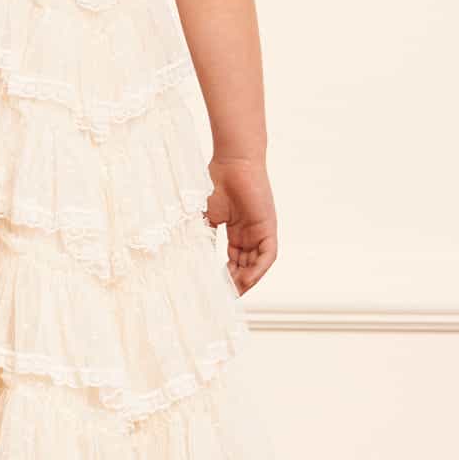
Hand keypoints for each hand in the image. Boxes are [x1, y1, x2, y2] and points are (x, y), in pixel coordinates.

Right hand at [205, 156, 276, 293]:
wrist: (232, 162)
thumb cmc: (216, 182)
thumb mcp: (205, 215)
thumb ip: (203, 234)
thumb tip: (189, 256)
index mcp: (236, 230)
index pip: (233, 260)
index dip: (225, 276)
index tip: (215, 289)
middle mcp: (250, 234)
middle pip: (245, 265)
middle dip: (235, 283)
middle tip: (223, 297)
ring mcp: (260, 231)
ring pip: (256, 264)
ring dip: (246, 280)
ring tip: (233, 294)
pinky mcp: (269, 227)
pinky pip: (267, 255)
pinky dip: (258, 269)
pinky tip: (247, 280)